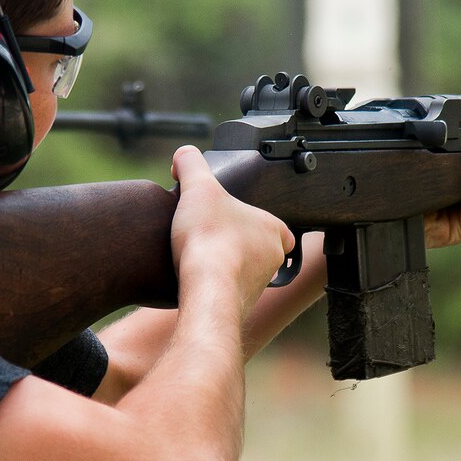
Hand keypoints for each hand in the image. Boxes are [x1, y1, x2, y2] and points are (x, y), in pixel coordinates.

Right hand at [170, 146, 294, 314]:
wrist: (206, 288)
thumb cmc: (210, 238)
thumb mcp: (198, 186)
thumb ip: (191, 163)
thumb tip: (183, 154)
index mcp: (272, 230)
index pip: (278, 225)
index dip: (256, 221)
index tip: (234, 219)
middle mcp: (272, 259)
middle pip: (261, 249)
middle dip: (240, 244)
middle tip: (213, 235)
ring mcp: (258, 285)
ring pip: (248, 272)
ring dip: (230, 266)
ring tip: (203, 256)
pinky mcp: (240, 305)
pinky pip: (231, 293)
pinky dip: (218, 285)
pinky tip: (198, 278)